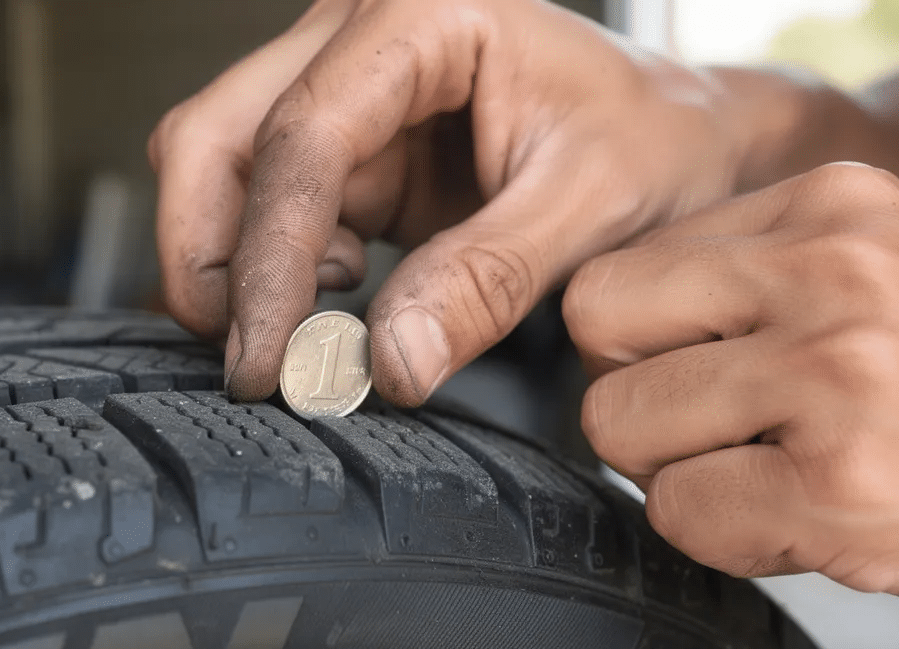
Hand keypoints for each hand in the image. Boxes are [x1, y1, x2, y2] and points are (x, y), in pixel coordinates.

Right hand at [149, 0, 751, 404]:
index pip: (304, 133)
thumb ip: (488, 280)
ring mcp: (345, 88)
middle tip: (256, 361)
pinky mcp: (348, 147)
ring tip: (319, 322)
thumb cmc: (659, 141)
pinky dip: (271, 269)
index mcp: (424, 12)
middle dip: (213, 256)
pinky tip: (339, 294)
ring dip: (234, 266)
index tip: (268, 360)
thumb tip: (386, 363)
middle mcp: (362, 33)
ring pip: (221, 170)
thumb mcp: (593, 207)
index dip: (269, 256)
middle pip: (216, 134)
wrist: (685, 137)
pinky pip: (264, 205)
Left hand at [565, 162, 898, 619]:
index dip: (641, 339)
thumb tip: (606, 321)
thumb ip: (759, 275)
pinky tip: (806, 522)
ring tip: (776, 474)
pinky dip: (727, 538)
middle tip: (717, 430)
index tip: (703, 373)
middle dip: (636, 393)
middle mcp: (833, 273)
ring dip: (680, 471)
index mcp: (834, 207)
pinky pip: (677, 513)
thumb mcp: (884, 276)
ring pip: (618, 423)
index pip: (626, 266)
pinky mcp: (839, 486)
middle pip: (596, 326)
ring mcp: (837, 375)